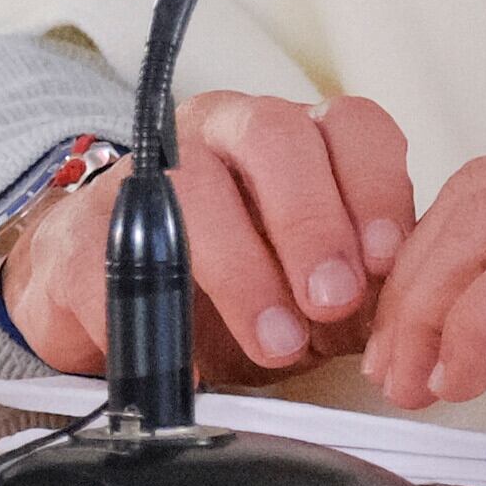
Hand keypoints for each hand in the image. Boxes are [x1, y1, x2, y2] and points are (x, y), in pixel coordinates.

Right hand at [0, 89, 419, 382]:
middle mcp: (223, 134)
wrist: (103, 295)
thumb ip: (359, 291)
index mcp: (292, 140)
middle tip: (332, 300)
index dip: (375, 187)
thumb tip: (403, 317)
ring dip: (244, 269)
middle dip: (311, 222)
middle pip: (274, 138)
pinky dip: (156, 310)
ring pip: (195, 188)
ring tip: (276, 339)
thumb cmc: (225, 281)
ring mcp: (147, 171)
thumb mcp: (308, 288)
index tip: (387, 259)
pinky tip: (187, 359)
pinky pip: (114, 255)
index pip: (350, 127)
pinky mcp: (82, 228)